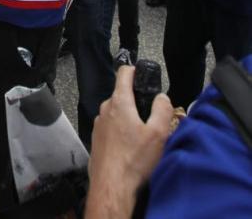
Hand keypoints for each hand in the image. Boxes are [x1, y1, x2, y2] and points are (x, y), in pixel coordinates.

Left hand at [85, 66, 172, 218]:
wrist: (111, 187)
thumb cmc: (134, 160)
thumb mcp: (158, 133)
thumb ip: (162, 109)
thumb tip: (162, 98)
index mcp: (119, 102)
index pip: (124, 73)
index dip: (135, 70)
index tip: (143, 75)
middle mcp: (105, 109)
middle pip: (121, 95)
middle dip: (136, 102)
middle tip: (151, 118)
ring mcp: (98, 125)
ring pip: (116, 113)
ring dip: (128, 119)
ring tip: (142, 138)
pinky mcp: (96, 140)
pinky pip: (110, 129)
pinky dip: (120, 133)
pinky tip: (130, 149)